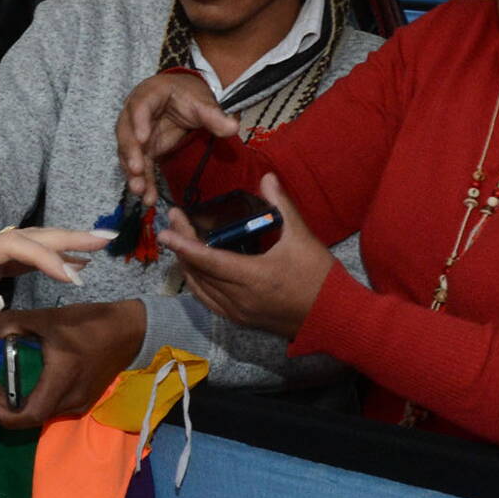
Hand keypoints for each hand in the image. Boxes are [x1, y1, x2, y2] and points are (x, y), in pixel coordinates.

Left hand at [0, 227, 113, 356]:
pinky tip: (70, 266)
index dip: (45, 257)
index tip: (73, 277)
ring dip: (63, 246)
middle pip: (27, 237)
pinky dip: (48, 261)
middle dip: (67, 237)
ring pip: (28, 245)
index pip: (12, 246)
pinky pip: (21, 260)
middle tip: (106, 238)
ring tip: (99, 247)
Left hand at [0, 299, 147, 429]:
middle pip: (30, 418)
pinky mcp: (85, 399)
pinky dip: (34, 400)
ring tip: (1, 383)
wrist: (130, 329)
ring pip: (41, 414)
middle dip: (3, 408)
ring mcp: (80, 403)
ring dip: (18, 405)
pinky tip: (26, 381)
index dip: (1, 414)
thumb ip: (10, 324)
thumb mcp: (47, 319)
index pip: (27, 417)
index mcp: (61, 381)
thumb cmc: (89, 322)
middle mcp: (71, 400)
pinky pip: (53, 408)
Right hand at [116, 72, 234, 208]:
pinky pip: (139, 167)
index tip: (142, 139)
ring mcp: (136, 133)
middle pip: (126, 132)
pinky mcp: (142, 150)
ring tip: (140, 191)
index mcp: (150, 94)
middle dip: (131, 153)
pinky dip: (143, 181)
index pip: (140, 106)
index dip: (139, 122)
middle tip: (137, 170)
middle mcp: (135, 113)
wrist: (183, 98)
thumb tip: (233, 127)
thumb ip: (215, 115)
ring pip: (129, 153)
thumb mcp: (202, 102)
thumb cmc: (189, 95)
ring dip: (133, 173)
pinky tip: (148, 197)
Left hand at [156, 174, 330, 339]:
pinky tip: (195, 271)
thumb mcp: (302, 238)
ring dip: (187, 266)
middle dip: (182, 247)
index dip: (183, 244)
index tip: (165, 230)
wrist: (333, 317)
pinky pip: (209, 301)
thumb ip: (281, 206)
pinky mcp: (241, 320)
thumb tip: (267, 177)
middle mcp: (238, 298)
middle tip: (173, 223)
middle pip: (199, 272)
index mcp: (252, 277)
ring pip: (200, 289)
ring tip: (179, 243)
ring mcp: (238, 312)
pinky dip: (198, 284)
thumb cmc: (319, 277)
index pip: (207, 259)